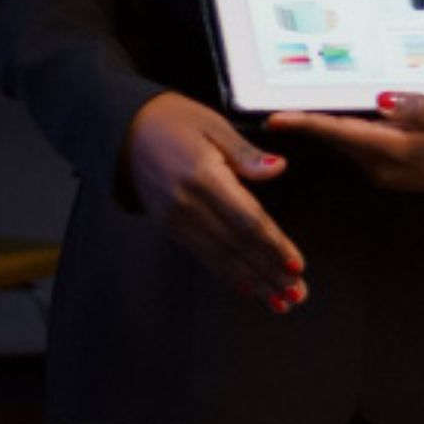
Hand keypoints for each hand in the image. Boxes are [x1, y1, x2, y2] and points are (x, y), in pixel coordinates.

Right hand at [123, 92, 306, 308]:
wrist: (125, 132)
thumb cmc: (174, 122)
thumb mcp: (214, 125)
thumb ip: (246, 153)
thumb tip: (278, 168)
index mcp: (203, 176)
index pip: (246, 219)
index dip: (273, 244)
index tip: (296, 265)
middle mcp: (188, 204)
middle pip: (237, 246)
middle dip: (269, 273)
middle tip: (297, 294)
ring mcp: (176, 219)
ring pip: (221, 258)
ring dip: (254, 282)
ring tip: (280, 301)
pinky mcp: (170, 228)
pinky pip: (204, 256)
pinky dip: (228, 275)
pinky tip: (248, 288)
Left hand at [268, 93, 423, 195]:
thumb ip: (415, 107)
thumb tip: (381, 101)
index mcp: (396, 150)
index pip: (341, 132)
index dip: (306, 124)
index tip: (275, 119)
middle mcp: (384, 167)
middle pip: (338, 138)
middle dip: (311, 122)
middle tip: (281, 106)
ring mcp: (387, 173)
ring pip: (350, 143)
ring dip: (333, 126)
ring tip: (311, 106)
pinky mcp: (394, 172)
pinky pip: (364, 147)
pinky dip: (354, 132)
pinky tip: (355, 116)